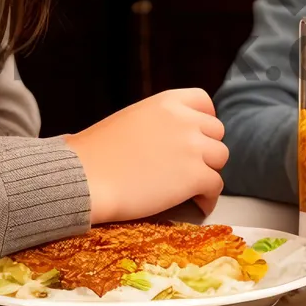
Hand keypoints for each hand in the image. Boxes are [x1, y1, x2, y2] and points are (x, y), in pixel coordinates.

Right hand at [64, 89, 227, 223]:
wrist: (85, 178)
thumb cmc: (96, 153)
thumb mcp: (131, 119)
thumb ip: (158, 122)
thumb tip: (171, 137)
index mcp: (166, 101)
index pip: (203, 101)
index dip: (203, 120)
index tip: (197, 136)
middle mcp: (184, 119)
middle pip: (216, 132)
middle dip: (206, 148)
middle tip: (190, 166)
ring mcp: (192, 147)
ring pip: (220, 159)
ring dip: (208, 172)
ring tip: (193, 188)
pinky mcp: (194, 176)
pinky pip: (216, 186)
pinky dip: (208, 197)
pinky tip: (196, 204)